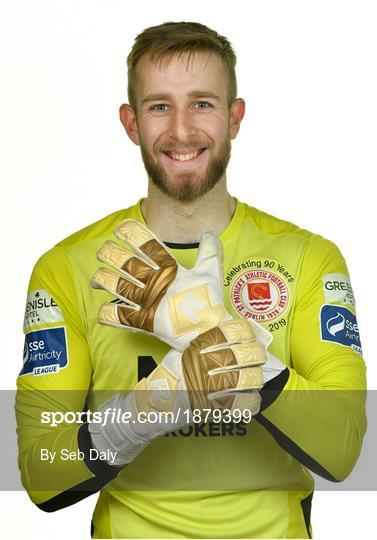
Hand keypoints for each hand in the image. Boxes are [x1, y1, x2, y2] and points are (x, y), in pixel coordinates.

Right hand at [89, 319, 264, 465]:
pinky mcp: (211, 410)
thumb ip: (204, 347)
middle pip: (242, 355)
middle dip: (256, 354)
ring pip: (245, 379)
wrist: (152, 406)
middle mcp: (202, 365)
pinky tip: (253, 399)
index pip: (228, 332)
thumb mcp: (182, 354)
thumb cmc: (169, 378)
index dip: (245, 331)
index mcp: (195, 348)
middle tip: (260, 355)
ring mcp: (208, 388)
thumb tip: (232, 339)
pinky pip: (241, 404)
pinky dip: (252, 402)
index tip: (251, 332)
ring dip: (256, 377)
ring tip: (257, 377)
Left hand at [91, 219, 229, 350]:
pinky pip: (118, 316)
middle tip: (103, 249)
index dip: (131, 234)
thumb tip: (210, 233)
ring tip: (96, 278)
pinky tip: (101, 310)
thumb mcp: (211, 273)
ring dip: (103, 279)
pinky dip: (107, 314)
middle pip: (126, 263)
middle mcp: (155, 283)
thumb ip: (209, 252)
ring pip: (117, 286)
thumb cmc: (210, 302)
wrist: (209, 333)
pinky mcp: (143, 322)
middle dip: (110, 254)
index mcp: (169, 269)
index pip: (147, 245)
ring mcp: (147, 303)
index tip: (120, 229)